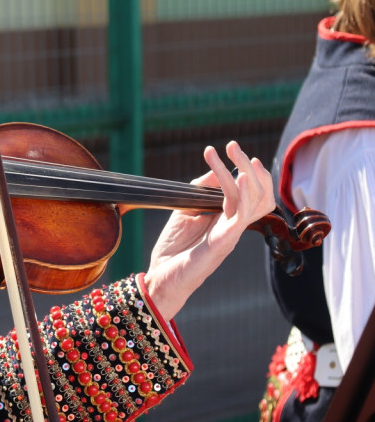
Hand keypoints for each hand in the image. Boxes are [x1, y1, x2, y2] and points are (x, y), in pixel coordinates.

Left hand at [143, 141, 274, 320]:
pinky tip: (239, 176)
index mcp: (227, 218)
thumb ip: (201, 190)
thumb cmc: (173, 248)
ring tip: (232, 152)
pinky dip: (243, 194)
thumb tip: (216, 170)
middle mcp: (234, 225)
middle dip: (250, 165)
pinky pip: (241, 216)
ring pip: (253, 200)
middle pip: (260, 193)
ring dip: (245, 172)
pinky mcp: (223, 242)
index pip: (252, 192)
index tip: (231, 149)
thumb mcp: (185, 209)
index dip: (249, 170)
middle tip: (233, 145)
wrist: (161, 277)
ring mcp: (231, 234)